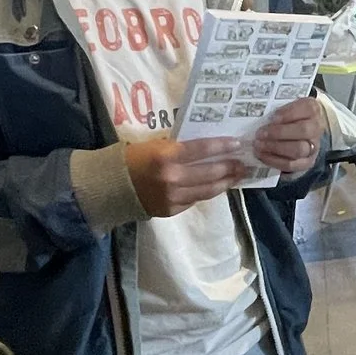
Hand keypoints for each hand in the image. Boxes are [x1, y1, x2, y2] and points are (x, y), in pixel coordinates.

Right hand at [126, 136, 249, 216]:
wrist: (112, 187)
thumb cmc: (134, 159)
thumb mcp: (156, 146)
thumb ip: (180, 148)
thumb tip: (208, 149)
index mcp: (166, 155)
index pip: (201, 149)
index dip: (222, 146)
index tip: (237, 144)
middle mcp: (172, 177)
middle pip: (210, 172)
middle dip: (229, 167)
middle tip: (243, 163)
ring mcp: (173, 196)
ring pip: (207, 190)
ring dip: (225, 182)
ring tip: (237, 176)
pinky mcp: (172, 209)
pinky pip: (195, 199)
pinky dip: (207, 192)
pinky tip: (217, 186)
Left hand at [251, 98, 322, 176]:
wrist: (300, 136)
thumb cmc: (289, 118)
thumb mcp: (286, 109)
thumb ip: (278, 112)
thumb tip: (262, 120)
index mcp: (312, 110)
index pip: (307, 109)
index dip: (289, 113)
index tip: (273, 117)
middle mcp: (317, 128)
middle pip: (303, 130)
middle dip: (279, 132)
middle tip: (260, 133)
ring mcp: (314, 147)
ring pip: (298, 149)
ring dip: (275, 147)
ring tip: (259, 145)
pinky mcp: (307, 162)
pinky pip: (291, 164)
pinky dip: (274, 160)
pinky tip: (262, 155)